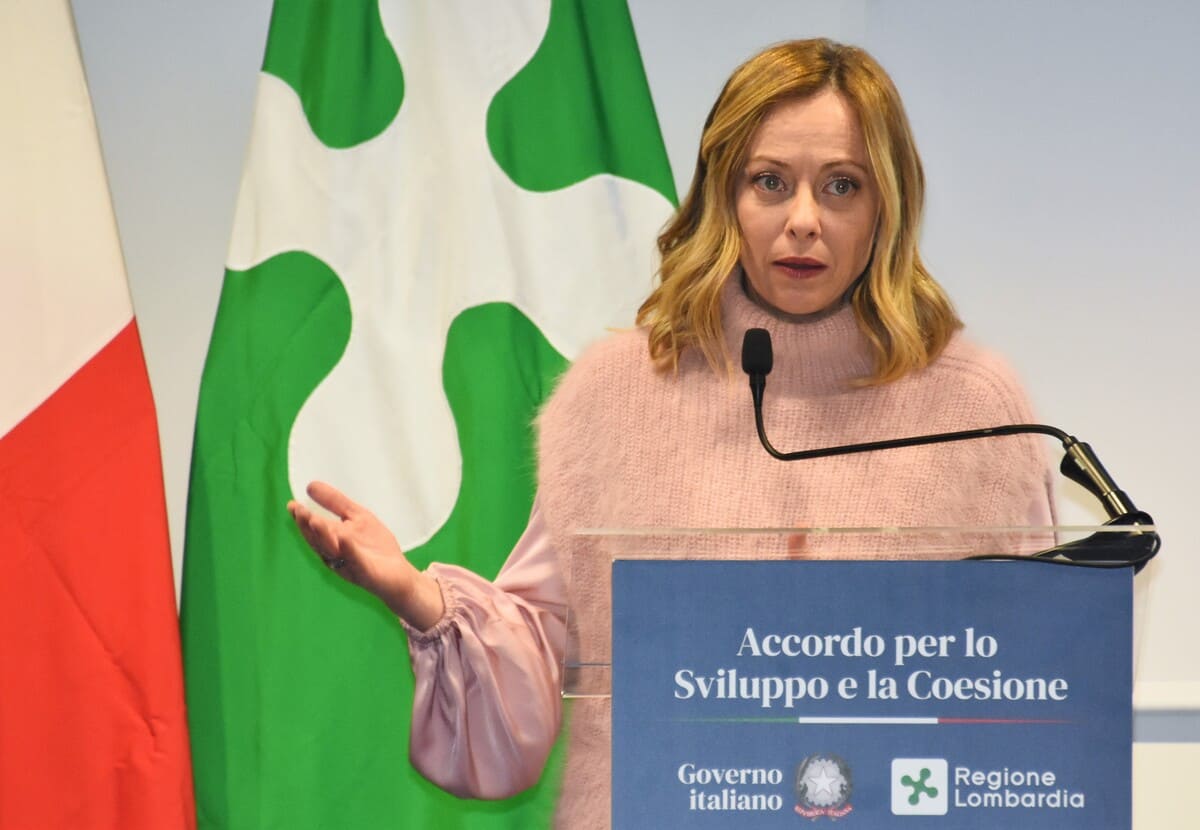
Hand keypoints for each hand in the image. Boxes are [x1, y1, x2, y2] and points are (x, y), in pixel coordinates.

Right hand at [287, 481, 444, 629]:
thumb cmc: (375, 547)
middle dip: (308, 527)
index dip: (302, 519)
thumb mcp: (356, 517)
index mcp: (332, 542)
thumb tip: (310, 485)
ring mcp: (350, 564)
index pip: (313, 530)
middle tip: (300, 511)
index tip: (292, 505)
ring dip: (323, 536)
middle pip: (318, 541)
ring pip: (332, 551)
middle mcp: (336, 555)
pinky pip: (357, 561)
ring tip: (315, 520)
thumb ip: (335, 503)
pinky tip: (345, 538)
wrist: (399, 574)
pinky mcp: (367, 572)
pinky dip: (350, 550)